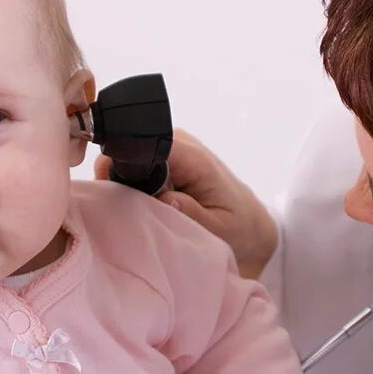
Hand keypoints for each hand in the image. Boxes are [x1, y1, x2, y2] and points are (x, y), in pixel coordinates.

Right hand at [94, 129, 277, 278]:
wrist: (251, 224)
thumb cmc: (238, 227)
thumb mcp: (219, 230)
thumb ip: (189, 214)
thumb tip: (161, 198)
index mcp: (192, 157)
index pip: (143, 148)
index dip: (123, 171)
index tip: (121, 201)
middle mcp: (177, 144)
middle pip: (128, 155)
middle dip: (125, 187)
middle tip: (143, 214)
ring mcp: (169, 149)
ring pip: (128, 164)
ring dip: (132, 191)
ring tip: (153, 212)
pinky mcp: (164, 158)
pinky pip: (136, 170)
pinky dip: (138, 191)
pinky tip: (153, 207)